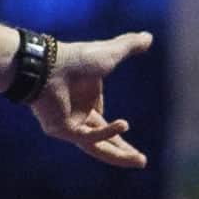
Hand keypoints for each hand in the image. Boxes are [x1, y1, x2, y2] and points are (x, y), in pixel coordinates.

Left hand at [29, 29, 150, 167]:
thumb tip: (148, 36)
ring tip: (141, 161)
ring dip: (119, 154)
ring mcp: (68, 125)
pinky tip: (124, 125)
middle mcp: (77, 116)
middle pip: (103, 141)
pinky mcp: (61, 129)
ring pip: (98, 146)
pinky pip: (88, 137)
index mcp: (86, 103)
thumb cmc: (76, 58)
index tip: (131, 137)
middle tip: (142, 162)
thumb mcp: (111, 53)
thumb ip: (129, 46)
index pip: (104, 125)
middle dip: (122, 151)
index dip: (118, 134)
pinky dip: (106, 132)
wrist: (50, 63)